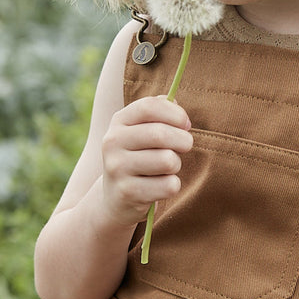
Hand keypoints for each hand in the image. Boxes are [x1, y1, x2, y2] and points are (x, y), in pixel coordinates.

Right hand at [100, 96, 193, 226]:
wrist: (115, 196)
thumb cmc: (139, 156)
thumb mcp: (142, 131)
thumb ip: (159, 112)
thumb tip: (174, 102)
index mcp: (119, 121)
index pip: (149, 106)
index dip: (175, 114)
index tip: (186, 124)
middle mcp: (112, 142)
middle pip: (161, 134)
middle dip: (183, 141)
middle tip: (185, 146)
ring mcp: (117, 168)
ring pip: (168, 161)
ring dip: (176, 165)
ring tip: (166, 168)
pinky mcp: (127, 193)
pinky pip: (169, 186)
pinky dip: (172, 186)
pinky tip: (159, 186)